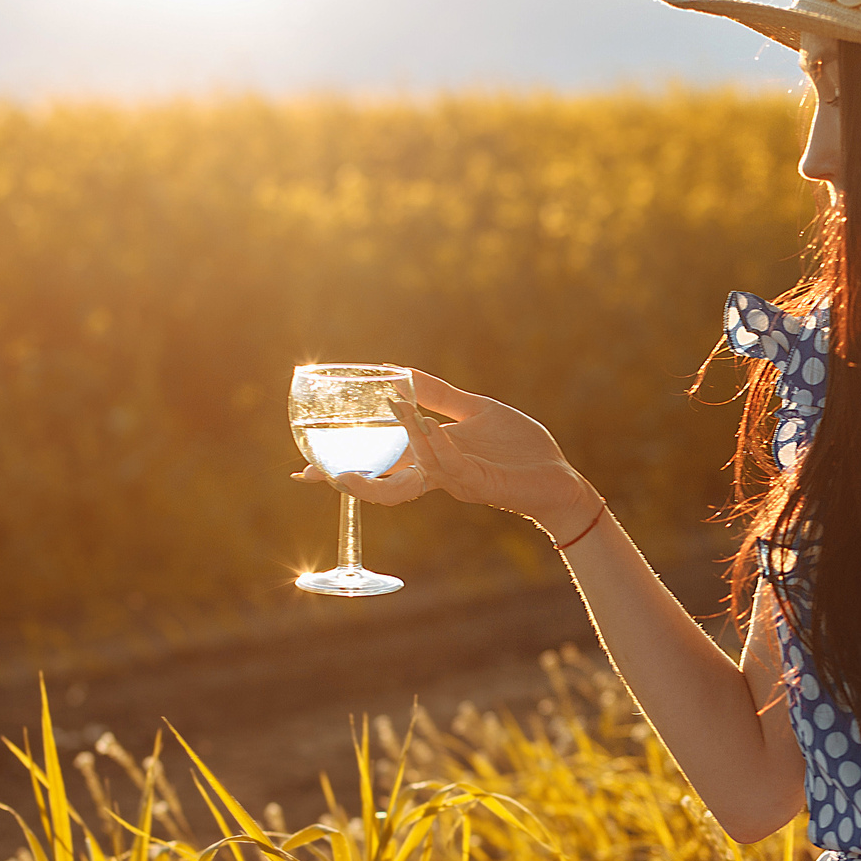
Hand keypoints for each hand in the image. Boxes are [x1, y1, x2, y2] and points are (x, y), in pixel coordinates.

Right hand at [295, 369, 597, 539]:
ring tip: (392, 409)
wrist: (558, 476)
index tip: (302, 469)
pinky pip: (448, 466)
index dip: (341, 468)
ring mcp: (455, 482)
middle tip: (316, 473)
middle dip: (350, 482)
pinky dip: (433, 444)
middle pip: (381, 487)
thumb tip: (402, 373)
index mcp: (430, 458)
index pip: (377, 466)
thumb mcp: (476, 412)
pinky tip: (425, 425)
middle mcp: (436, 475)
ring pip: (413, 472)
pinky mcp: (478, 484)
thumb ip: (440, 396)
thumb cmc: (519, 450)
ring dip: (401, 440)